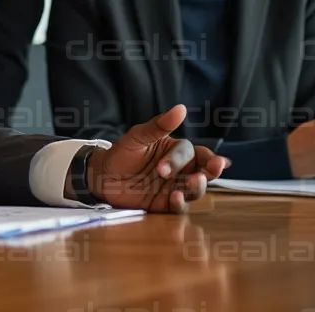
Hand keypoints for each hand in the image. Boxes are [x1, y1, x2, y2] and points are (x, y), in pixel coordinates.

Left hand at [84, 105, 227, 212]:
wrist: (102, 175)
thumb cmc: (123, 152)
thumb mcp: (139, 136)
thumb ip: (159, 126)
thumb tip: (181, 108)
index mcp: (177, 153)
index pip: (198, 154)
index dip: (207, 158)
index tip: (212, 161)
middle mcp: (180, 171)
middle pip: (204, 173)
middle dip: (209, 174)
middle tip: (203, 174)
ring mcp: (173, 188)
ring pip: (195, 191)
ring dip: (197, 188)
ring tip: (190, 182)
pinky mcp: (164, 204)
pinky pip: (177, 207)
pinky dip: (179, 203)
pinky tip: (175, 197)